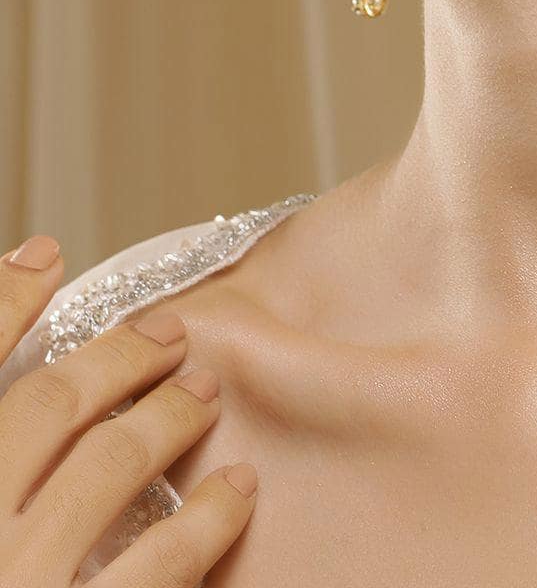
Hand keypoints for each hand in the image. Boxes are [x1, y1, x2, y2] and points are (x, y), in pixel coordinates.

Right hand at [0, 233, 258, 585]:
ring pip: (112, 465)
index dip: (3, 301)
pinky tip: (240, 488)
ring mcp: (26, 585)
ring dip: (169, 415)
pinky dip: (210, 514)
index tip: (46, 256)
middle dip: (114, 357)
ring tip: (205, 392)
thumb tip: (58, 394)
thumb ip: (7, 442)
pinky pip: (164, 561)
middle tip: (169, 333)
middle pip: (49, 406)